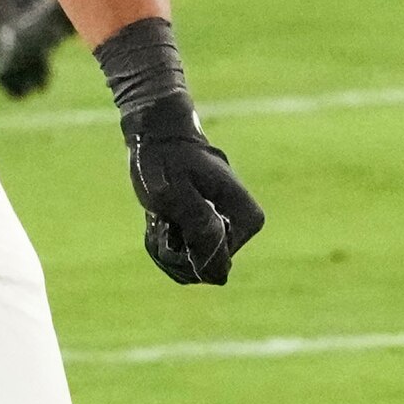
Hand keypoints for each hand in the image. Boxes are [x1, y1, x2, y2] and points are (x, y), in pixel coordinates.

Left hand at [94, 16, 264, 287]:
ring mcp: (225, 229)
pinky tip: (158, 223)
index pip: (218, 263)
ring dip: (166, 250)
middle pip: (206, 269)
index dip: (187, 253)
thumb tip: (218, 270)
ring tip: (157, 220)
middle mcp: (241, 227)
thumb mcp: (174, 192)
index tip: (171, 224)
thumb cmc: (165, 158)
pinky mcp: (208, 229)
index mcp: (246, 217)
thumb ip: (197, 226)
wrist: (158, 133)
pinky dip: (165, 245)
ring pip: (193, 266)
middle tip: (158, 222)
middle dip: (174, 254)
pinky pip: (186, 256)